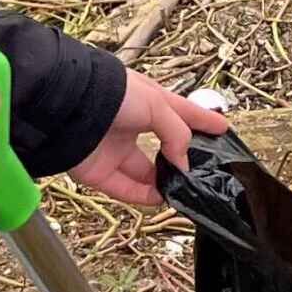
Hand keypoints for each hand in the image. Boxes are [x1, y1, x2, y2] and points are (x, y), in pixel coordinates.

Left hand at [64, 67, 229, 205]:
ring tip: (184, 189)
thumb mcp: (156, 104)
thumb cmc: (112, 94)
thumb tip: (183, 162)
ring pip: (144, 171)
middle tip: (203, 169)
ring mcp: (114, 148)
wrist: (68, 108)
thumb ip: (177, 132)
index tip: (223, 129)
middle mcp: (131, 124)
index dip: (203, 120)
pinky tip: (161, 198)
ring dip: (163, 181)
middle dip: (181, 157)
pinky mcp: (99, 170)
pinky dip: (143, 196)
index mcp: (147, 101)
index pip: (182, 112)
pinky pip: (125, 188)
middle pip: (163, 144)